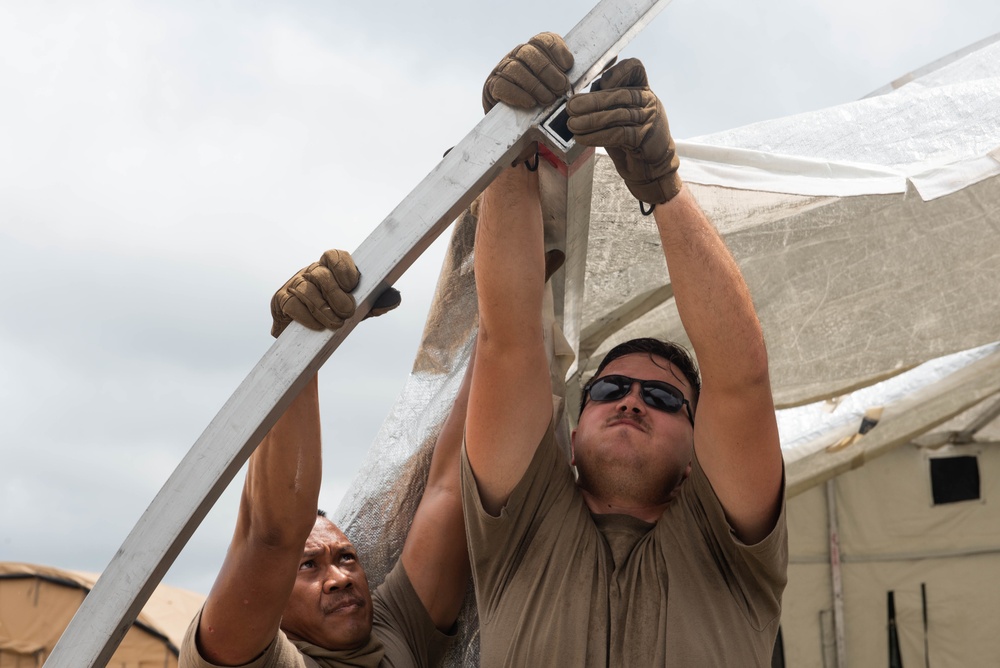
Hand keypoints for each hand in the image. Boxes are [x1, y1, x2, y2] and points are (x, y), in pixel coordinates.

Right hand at [270, 249, 399, 336]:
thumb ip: (375, 303)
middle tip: (347, 312)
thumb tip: (395, 298)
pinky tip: (318, 326)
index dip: (343, 268)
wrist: (307, 338)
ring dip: (322, 309)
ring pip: (306, 290)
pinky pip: (292, 304)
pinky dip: (306, 317)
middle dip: (335, 294)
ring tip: (335, 324)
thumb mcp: (359, 310)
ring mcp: (294, 284)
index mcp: (330, 268)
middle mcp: (311, 272)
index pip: (334, 256)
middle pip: (320, 274)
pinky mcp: (280, 300)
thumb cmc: (335, 315)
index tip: (351, 285)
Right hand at [482, 32, 573, 113]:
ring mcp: (502, 69)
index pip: (543, 40)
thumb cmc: (539, 100)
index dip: (556, 50)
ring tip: (548, 99)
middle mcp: (517, 55)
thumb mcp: (554, 85)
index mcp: (534, 50)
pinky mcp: (492, 86)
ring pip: (515, 68)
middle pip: (529, 52)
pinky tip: (530, 103)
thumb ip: (562, 77)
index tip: (567, 66)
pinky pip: (503, 86)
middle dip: (548, 71)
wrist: (514, 119)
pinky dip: (518, 94)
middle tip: (561, 88)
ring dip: (535, 85)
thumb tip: (572, 75)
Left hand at [566, 59, 680, 206]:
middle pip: (619, 94)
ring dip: (591, 120)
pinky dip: (597, 136)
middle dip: (592, 101)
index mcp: (641, 88)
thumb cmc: (629, 138)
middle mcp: (647, 99)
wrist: (649, 165)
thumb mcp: (617, 115)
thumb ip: (604, 102)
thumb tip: (576, 99)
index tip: (597, 82)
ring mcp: (649, 117)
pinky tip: (582, 138)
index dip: (616, 72)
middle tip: (571, 107)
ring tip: (572, 124)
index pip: (633, 68)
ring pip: (617, 114)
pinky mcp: (644, 136)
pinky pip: (618, 133)